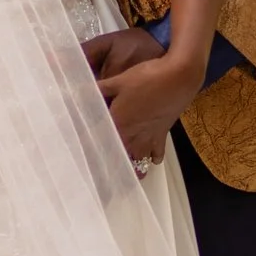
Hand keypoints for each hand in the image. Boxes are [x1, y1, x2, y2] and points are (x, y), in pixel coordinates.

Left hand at [89, 29, 197, 169]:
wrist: (179, 77)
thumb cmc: (147, 77)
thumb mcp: (119, 80)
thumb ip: (98, 88)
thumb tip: (76, 89)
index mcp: (117, 122)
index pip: (100, 141)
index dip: (90, 150)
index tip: (82, 160)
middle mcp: (131, 134)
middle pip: (118, 155)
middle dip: (110, 165)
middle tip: (102, 178)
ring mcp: (148, 136)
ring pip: (137, 158)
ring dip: (131, 167)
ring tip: (125, 178)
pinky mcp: (162, 133)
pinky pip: (156, 153)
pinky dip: (152, 158)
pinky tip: (150, 162)